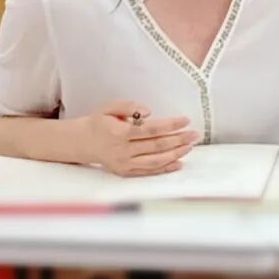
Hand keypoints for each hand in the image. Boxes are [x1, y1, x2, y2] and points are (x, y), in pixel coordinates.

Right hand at [76, 100, 197, 176]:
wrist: (83, 142)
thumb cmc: (100, 122)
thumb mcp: (110, 107)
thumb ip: (129, 106)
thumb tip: (148, 112)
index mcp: (119, 133)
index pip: (151, 129)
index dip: (170, 125)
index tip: (185, 120)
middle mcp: (123, 150)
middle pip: (156, 146)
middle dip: (179, 139)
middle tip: (195, 134)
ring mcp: (124, 163)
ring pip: (155, 161)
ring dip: (175, 154)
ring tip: (190, 146)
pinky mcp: (126, 172)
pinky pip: (149, 172)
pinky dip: (165, 168)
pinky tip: (178, 162)